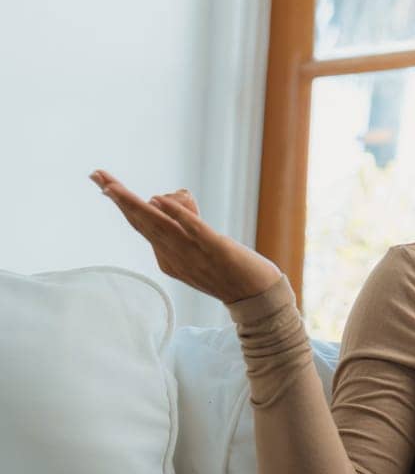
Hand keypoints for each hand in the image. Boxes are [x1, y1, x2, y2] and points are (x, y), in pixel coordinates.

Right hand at [89, 169, 284, 304]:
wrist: (259, 298)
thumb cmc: (232, 271)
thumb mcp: (198, 246)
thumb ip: (183, 223)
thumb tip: (165, 198)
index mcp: (168, 258)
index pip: (141, 226)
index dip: (122, 205)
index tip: (103, 183)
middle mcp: (175, 257)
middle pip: (143, 224)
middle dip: (119, 199)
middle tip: (97, 175)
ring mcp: (195, 254)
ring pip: (160, 227)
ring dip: (136, 206)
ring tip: (114, 187)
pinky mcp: (217, 250)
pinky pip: (194, 231)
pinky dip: (178, 215)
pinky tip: (162, 201)